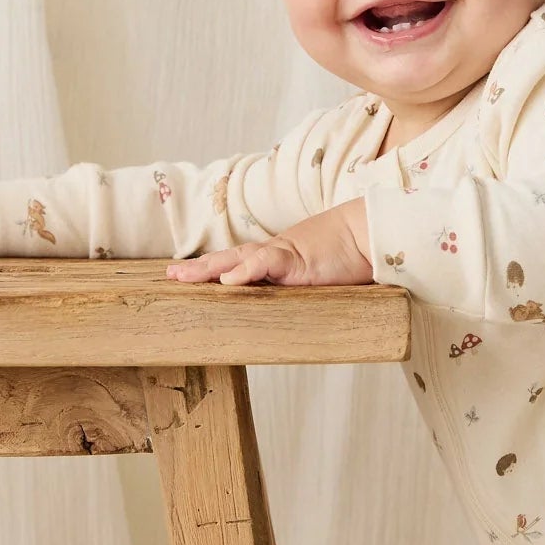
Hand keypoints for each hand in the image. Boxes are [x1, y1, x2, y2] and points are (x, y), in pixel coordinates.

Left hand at [166, 197, 372, 287]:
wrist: (373, 233)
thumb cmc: (353, 256)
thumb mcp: (320, 278)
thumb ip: (302, 290)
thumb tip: (294, 312)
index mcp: (279, 258)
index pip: (239, 263)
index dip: (214, 268)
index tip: (188, 275)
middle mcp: (275, 253)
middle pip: (229, 257)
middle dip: (199, 267)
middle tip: (171, 275)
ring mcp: (284, 253)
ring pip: (239, 258)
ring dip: (209, 267)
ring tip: (183, 276)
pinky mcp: (298, 259)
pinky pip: (267, 262)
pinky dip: (247, 270)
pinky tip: (228, 279)